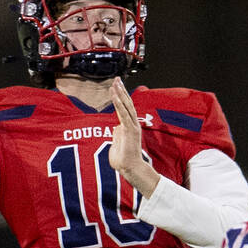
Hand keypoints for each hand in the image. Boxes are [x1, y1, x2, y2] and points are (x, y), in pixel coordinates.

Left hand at [108, 77, 158, 196]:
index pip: (124, 108)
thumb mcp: (117, 143)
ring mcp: (132, 127)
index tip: (116, 86)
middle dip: (121, 90)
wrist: (130, 169)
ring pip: (126, 106)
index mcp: (128, 126)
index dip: (120, 96)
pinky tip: (116, 96)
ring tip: (115, 83)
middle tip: (117, 79)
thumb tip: (116, 128)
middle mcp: (132, 124)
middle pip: (127, 103)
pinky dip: (119, 104)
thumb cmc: (123, 160)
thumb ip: (117, 134)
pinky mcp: (130, 131)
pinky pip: (124, 114)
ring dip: (120, 94)